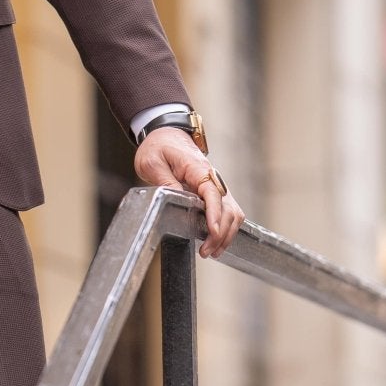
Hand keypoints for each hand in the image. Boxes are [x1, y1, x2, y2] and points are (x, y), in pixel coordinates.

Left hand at [132, 127, 243, 259]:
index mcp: (198, 168)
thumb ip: (165, 182)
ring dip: (226, 234)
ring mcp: (216, 185)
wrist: (166, 134)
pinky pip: (228, 212)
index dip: (214, 214)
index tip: (211, 232)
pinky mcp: (214, 192)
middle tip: (206, 251)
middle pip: (228, 208)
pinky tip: (216, 242)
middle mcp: (212, 178)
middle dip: (220, 232)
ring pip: (233, 213)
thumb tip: (178, 201)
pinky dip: (226, 228)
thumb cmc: (158, 147)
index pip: (213, 193)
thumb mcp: (152, 163)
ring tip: (211, 251)